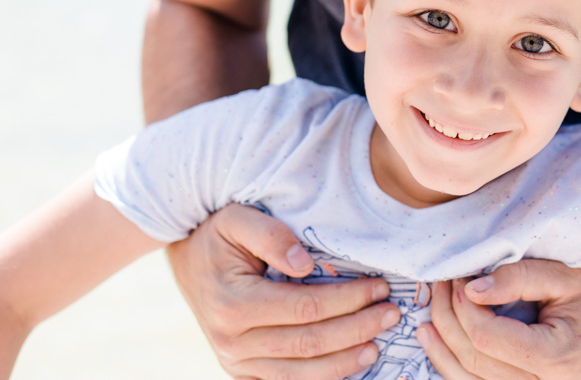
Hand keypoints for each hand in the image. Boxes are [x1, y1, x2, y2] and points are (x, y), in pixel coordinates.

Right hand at [166, 204, 400, 378]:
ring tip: (378, 345)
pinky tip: (350, 365)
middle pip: (309, 344)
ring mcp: (235, 362)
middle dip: (357, 330)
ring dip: (345, 361)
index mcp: (233, 304)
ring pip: (301, 373)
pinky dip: (322, 378)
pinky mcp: (242, 371)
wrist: (186, 261)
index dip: (348, 300)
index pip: (306, 307)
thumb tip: (305, 264)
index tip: (380, 287)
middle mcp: (231, 341)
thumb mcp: (238, 218)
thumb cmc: (218, 235)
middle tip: (392, 314)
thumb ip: (271, 235)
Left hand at [418, 259, 580, 379]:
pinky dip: (456, 368)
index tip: (455, 279)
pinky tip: (442, 345)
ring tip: (426, 321)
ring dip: (442, 350)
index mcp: (555, 358)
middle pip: (473, 361)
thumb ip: (520, 277)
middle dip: (447, 322)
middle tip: (439, 288)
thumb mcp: (566, 277)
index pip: (487, 338)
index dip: (462, 308)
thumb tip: (471, 288)